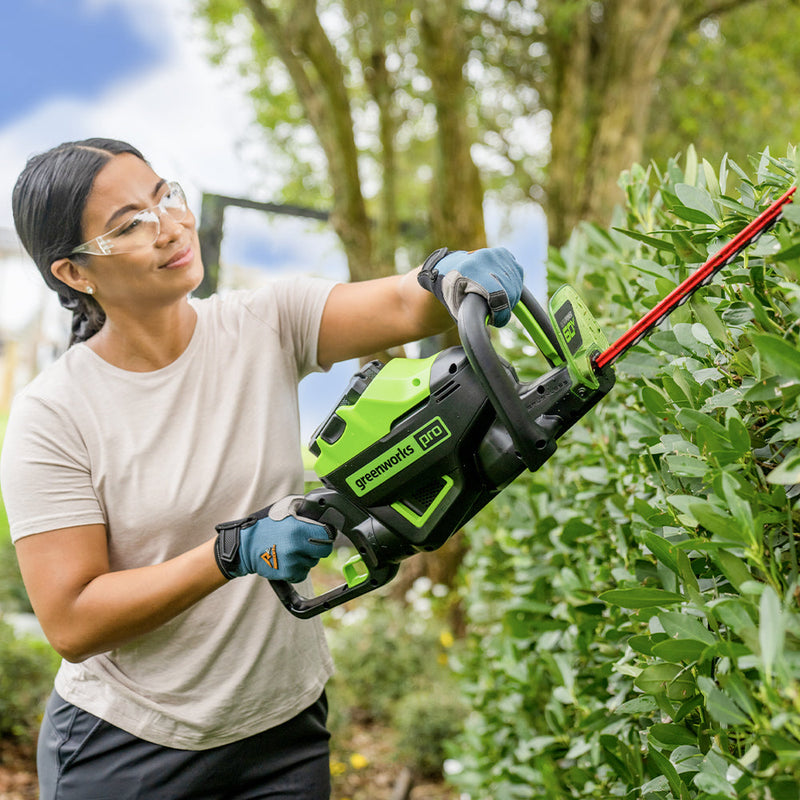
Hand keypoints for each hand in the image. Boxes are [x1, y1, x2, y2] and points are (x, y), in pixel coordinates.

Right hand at [214, 496, 334, 582]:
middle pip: (324, 552)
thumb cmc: (264, 525)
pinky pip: (302, 574)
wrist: (244, 545)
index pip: (327, 535)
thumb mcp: (284, 508)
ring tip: (292, 550)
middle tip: (308, 543)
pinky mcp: (286, 573)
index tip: (324, 534)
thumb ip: (304, 509)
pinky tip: (288, 560)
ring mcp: (291, 562)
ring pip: (312, 563)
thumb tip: (321, 512)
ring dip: (306, 558)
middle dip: (319, 547)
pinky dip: (297, 570)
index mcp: (298, 529)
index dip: (327, 534)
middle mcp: (296, 546)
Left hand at [417, 246, 523, 326]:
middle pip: (510, 291)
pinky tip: (500, 288)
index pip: (499, 297)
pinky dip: (512, 285)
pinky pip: (517, 274)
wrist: (448, 270)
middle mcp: (485, 259)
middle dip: (504, 306)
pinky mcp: (503, 254)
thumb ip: (473, 323)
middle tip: (493, 311)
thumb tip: (488, 336)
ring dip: (510, 296)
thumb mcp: (459, 311)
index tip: (496, 321)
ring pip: (516, 284)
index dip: (501, 314)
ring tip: (494, 299)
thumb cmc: (452, 294)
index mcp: (471, 272)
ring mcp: (495, 254)